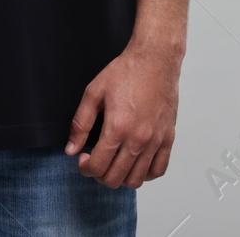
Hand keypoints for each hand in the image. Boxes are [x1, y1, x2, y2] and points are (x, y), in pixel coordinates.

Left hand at [64, 42, 182, 188]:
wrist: (155, 60)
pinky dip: (144, 174)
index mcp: (118, 128)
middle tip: (95, 161)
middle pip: (115, 178)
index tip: (83, 159)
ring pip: (136, 179)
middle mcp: (138, 139)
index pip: (98, 166)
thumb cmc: (126, 72)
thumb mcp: (93, 92)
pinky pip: (158, 170)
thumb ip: (80, 123)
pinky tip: (134, 163)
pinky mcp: (168, 138)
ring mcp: (155, 140)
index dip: (85, 168)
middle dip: (99, 175)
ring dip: (120, 177)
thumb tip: (71, 149)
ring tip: (113, 162)